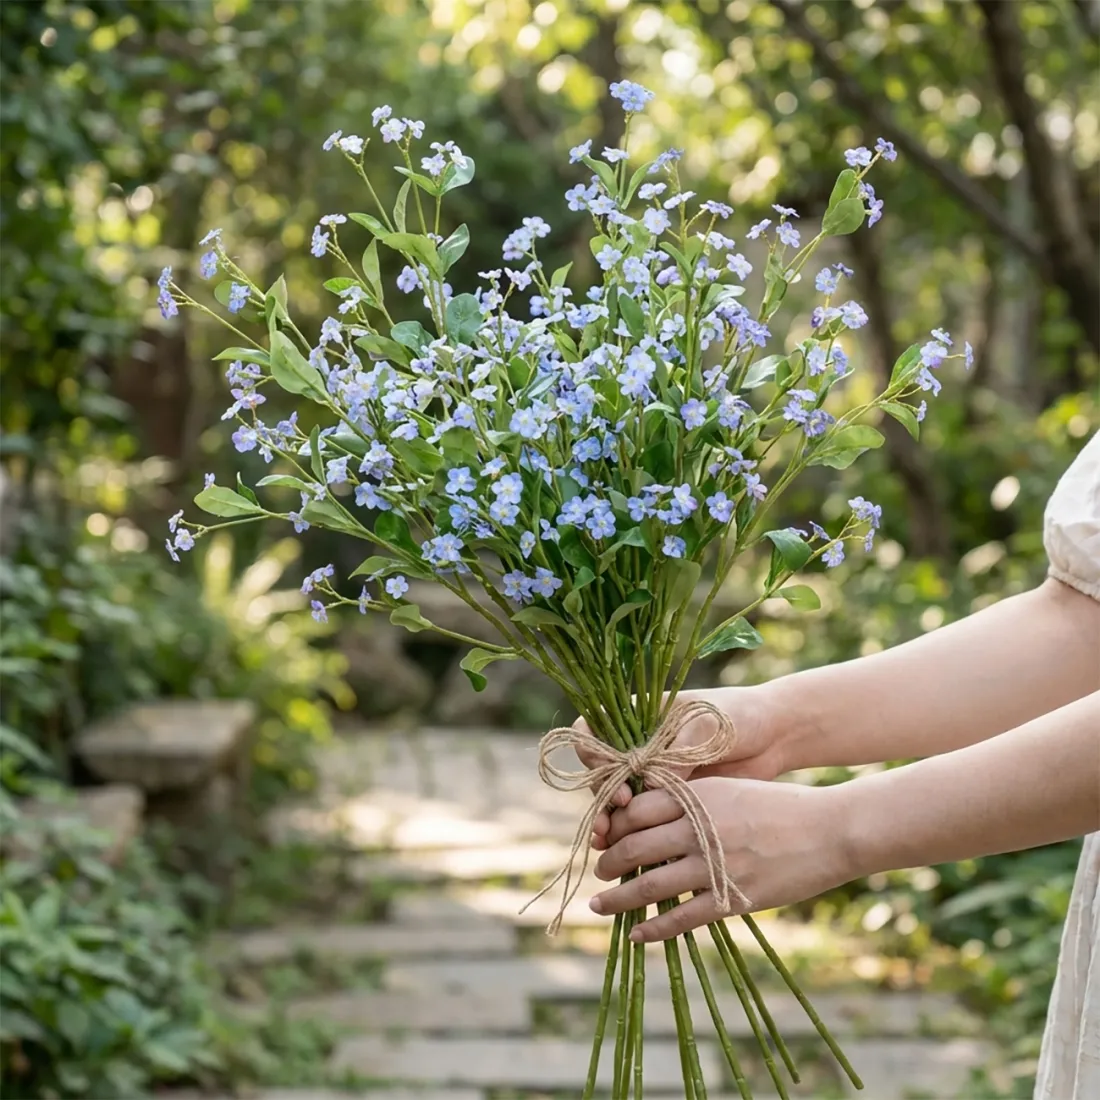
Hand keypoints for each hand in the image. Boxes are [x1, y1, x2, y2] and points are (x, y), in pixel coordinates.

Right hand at [579, 686, 793, 849]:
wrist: (775, 735)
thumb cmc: (738, 717)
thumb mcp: (703, 728)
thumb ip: (675, 755)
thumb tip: (649, 787)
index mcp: (639, 717)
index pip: (592, 732)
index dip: (593, 756)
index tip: (614, 777)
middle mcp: (639, 745)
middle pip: (601, 773)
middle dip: (601, 799)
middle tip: (614, 819)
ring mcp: (654, 773)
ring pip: (618, 801)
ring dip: (610, 823)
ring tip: (607, 846)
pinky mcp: (672, 799)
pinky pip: (645, 820)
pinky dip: (635, 837)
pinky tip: (628, 856)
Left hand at [588, 776, 852, 941]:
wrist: (831, 830)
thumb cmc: (781, 805)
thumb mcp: (731, 790)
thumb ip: (692, 800)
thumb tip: (652, 817)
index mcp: (697, 794)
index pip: (636, 809)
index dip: (614, 825)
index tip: (605, 837)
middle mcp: (700, 827)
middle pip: (635, 845)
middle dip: (609, 862)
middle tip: (599, 871)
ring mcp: (716, 864)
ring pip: (651, 884)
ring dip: (619, 898)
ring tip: (599, 905)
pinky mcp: (734, 897)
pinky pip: (683, 916)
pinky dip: (654, 928)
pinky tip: (637, 935)